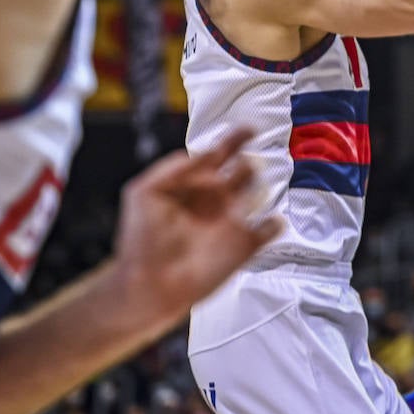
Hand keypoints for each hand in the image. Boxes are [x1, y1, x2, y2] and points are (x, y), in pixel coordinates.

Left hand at [110, 129, 283, 327]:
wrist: (149, 284)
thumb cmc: (141, 241)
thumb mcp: (144, 192)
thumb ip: (171, 168)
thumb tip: (200, 154)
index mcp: (196, 184)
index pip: (221, 154)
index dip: (235, 139)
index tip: (248, 129)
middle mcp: (217, 199)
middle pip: (244, 170)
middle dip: (248, 164)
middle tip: (243, 168)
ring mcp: (232, 222)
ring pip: (259, 194)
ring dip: (258, 190)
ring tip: (238, 200)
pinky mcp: (243, 246)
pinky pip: (269, 229)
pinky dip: (273, 223)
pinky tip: (266, 221)